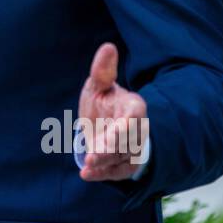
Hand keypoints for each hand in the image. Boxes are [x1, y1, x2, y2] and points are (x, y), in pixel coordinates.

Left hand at [76, 42, 148, 181]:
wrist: (105, 125)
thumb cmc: (103, 102)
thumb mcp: (100, 84)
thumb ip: (103, 70)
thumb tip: (108, 47)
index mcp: (133, 107)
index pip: (135, 116)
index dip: (126, 125)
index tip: (118, 128)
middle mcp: (136, 130)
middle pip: (128, 141)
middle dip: (112, 147)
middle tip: (95, 153)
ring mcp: (131, 150)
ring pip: (120, 158)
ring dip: (105, 162)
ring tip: (88, 163)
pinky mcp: (123, 165)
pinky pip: (115, 172)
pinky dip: (101, 175)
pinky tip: (86, 175)